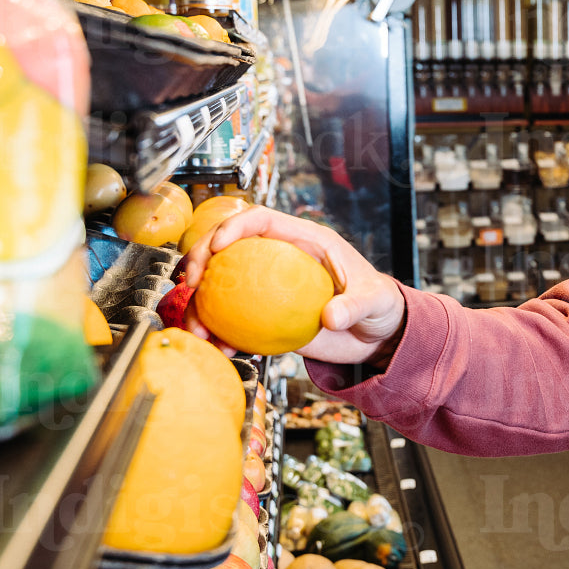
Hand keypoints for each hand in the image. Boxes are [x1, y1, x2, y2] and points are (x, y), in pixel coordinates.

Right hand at [182, 206, 406, 364]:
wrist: (377, 335)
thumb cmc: (379, 304)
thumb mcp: (375, 301)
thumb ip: (355, 306)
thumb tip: (330, 317)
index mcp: (305, 241)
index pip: (262, 220)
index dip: (235, 226)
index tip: (218, 246)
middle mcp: (280, 260)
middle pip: (228, 248)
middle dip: (199, 258)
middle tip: (190, 283)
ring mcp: (269, 289)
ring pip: (221, 286)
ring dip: (199, 304)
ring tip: (197, 328)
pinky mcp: (267, 317)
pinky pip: (234, 321)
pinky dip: (221, 334)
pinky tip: (220, 348)